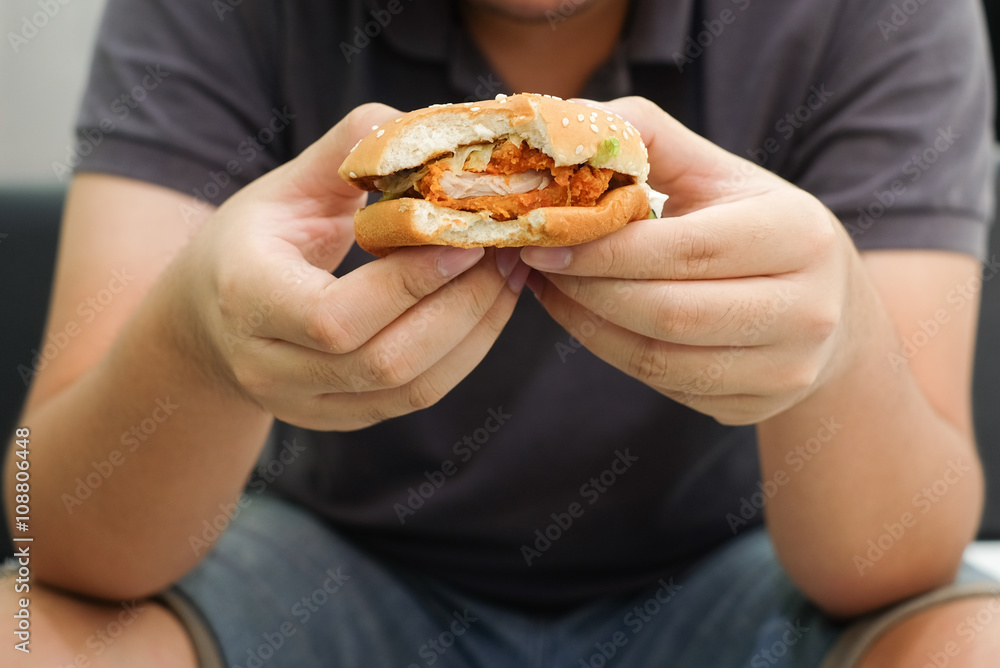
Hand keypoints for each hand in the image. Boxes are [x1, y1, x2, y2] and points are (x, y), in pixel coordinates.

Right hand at [180, 103, 529, 429]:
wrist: (209, 322)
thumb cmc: (252, 243)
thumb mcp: (283, 188)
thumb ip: (345, 154)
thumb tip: (417, 127)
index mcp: (246, 299)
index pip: (336, 316)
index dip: (411, 282)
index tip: (467, 237)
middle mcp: (268, 367)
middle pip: (384, 361)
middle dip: (461, 306)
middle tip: (505, 253)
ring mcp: (304, 404)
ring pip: (410, 388)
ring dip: (475, 331)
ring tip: (508, 276)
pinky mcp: (339, 419)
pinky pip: (416, 397)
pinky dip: (464, 353)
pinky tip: (488, 307)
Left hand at [522, 96, 860, 424]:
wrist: (829, 309)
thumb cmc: (758, 228)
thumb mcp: (720, 175)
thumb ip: (650, 140)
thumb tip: (572, 124)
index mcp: (797, 234)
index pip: (686, 248)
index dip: (606, 249)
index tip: (545, 238)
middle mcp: (805, 309)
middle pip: (670, 311)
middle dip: (588, 289)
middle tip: (538, 264)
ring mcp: (784, 367)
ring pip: (660, 359)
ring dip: (589, 325)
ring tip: (552, 289)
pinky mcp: (756, 405)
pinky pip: (664, 385)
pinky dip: (610, 351)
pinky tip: (584, 318)